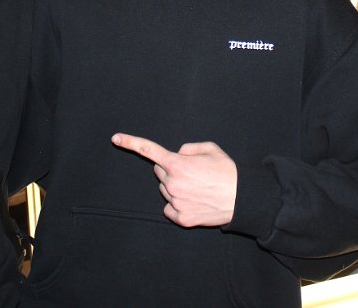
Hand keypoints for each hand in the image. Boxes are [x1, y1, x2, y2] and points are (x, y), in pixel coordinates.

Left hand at [111, 133, 236, 227]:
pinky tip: (194, 201)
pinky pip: (169, 209)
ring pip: (165, 190)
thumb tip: (178, 154)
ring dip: (176, 187)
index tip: (115, 138)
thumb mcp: (210, 149)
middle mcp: (172, 183)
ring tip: (198, 188)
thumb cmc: (227, 171)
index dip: (130, 142)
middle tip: (192, 173)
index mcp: (177, 164)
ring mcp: (175, 202)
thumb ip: (188, 148)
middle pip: (160, 172)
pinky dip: (177, 205)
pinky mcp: (181, 218)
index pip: (148, 150)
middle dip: (171, 169)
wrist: (242, 198)